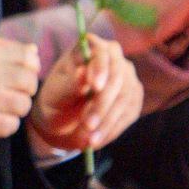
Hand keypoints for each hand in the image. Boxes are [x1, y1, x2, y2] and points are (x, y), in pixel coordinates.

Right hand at [0, 35, 39, 143]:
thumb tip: (34, 52)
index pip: (28, 57)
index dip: (25, 68)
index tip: (12, 76)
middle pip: (30, 82)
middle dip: (20, 90)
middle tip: (1, 95)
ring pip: (23, 105)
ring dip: (11, 110)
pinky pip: (11, 126)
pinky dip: (2, 126)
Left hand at [28, 35, 141, 152]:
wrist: (63, 119)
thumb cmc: (56, 99)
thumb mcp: (55, 93)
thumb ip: (69, 84)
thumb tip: (82, 73)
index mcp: (89, 48)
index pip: (101, 52)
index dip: (100, 68)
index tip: (94, 87)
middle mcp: (113, 58)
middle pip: (117, 77)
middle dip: (102, 104)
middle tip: (87, 125)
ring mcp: (127, 77)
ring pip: (125, 98)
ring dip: (107, 121)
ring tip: (88, 139)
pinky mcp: (133, 98)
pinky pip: (128, 114)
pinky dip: (112, 129)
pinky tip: (97, 140)